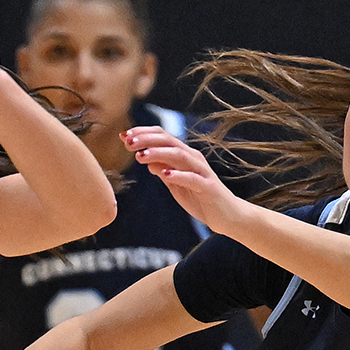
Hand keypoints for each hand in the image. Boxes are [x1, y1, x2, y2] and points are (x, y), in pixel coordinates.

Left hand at [122, 126, 241, 226]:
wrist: (226, 215)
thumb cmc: (199, 197)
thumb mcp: (174, 184)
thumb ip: (161, 170)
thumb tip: (145, 158)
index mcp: (183, 156)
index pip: (163, 137)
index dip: (143, 134)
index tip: (123, 136)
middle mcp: (193, 159)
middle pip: (169, 141)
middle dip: (147, 139)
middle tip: (128, 142)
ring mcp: (201, 172)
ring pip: (180, 156)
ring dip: (159, 154)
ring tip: (140, 156)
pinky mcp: (208, 187)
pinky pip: (193, 178)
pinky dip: (179, 175)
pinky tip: (165, 174)